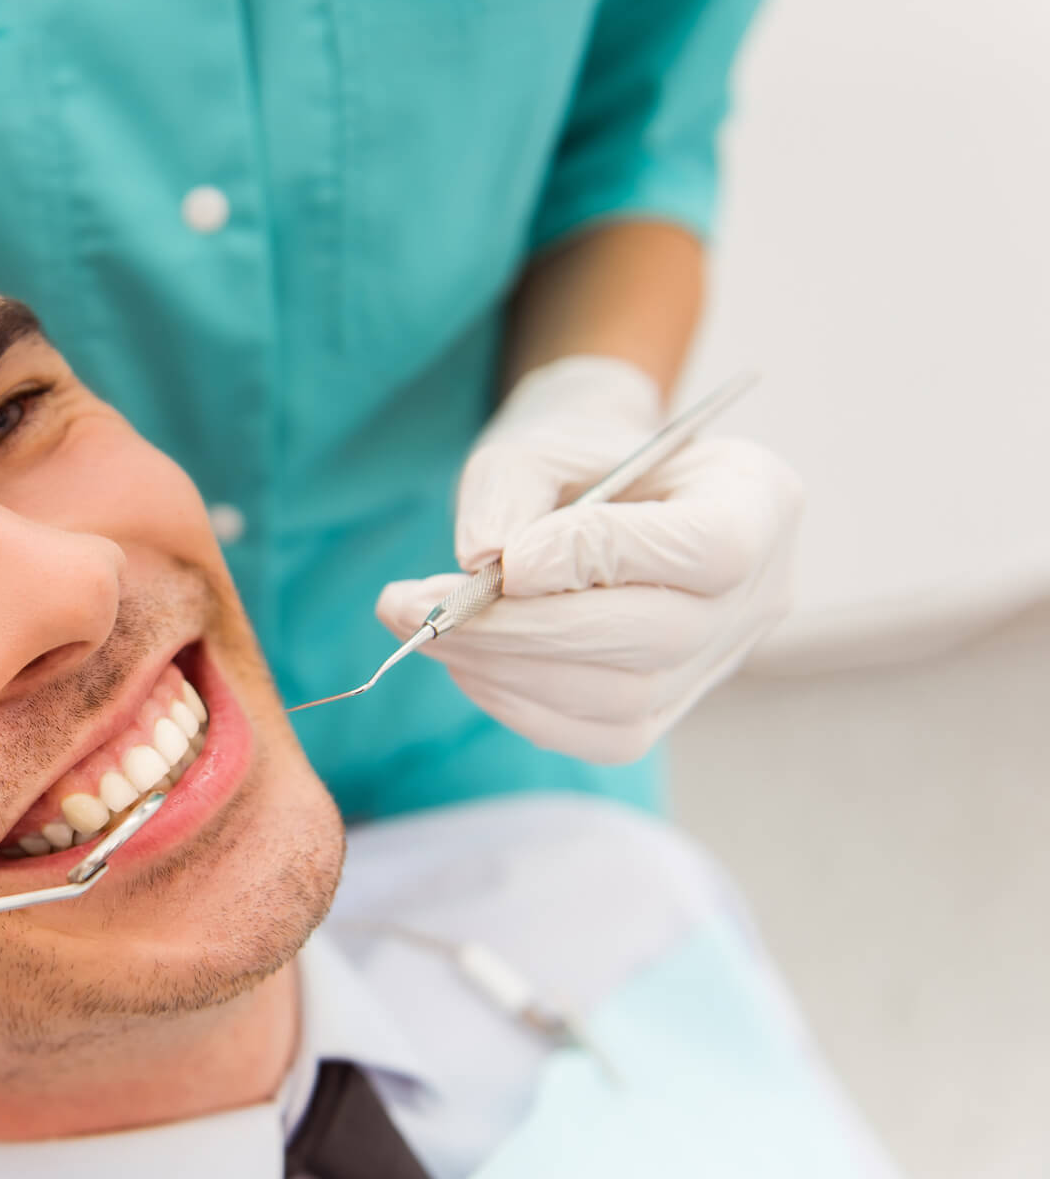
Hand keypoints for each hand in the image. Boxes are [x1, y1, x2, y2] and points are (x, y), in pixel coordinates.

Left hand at [376, 356, 802, 763]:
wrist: (592, 492)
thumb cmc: (572, 459)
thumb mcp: (536, 443)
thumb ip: (508, 491)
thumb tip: (485, 563)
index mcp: (757, 500)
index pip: (708, 548)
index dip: (603, 559)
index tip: (506, 559)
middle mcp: (758, 593)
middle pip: (658, 638)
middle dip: (524, 629)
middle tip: (420, 608)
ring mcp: (718, 663)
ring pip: (621, 700)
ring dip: (504, 668)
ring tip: (423, 625)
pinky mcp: (665, 713)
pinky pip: (594, 735)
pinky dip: (515, 701)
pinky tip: (465, 657)